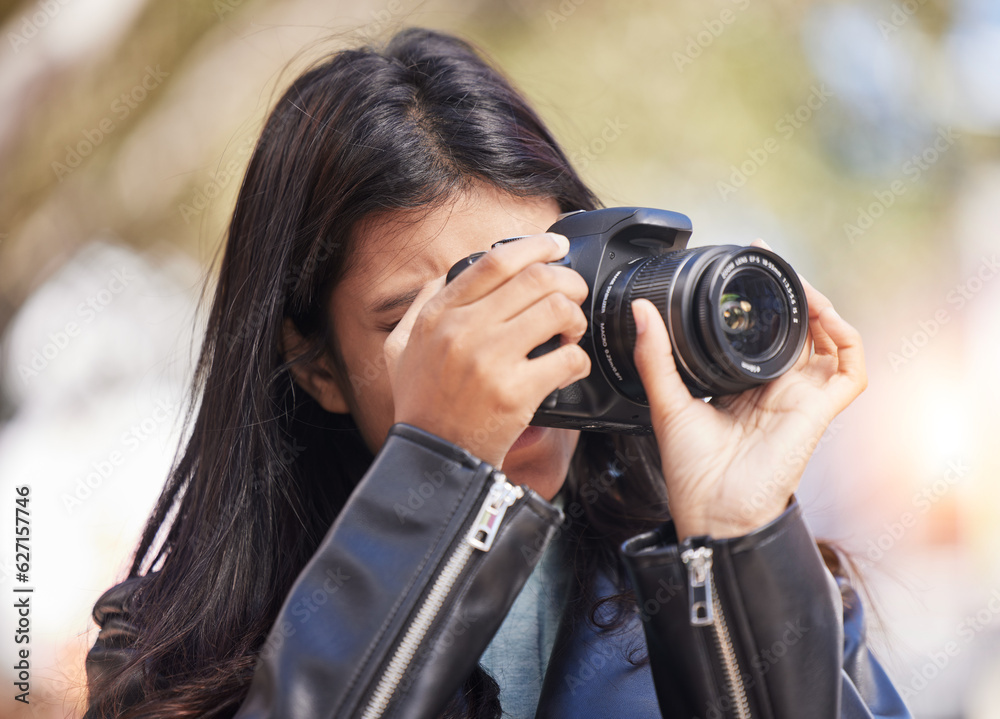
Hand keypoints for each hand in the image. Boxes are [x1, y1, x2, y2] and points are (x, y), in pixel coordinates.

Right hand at [384, 233, 590, 468]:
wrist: (432, 457)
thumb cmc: (420, 404)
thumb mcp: (400, 347)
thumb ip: (420, 305)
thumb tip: (445, 271)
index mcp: (440, 314)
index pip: (496, 261)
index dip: (536, 246)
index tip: (557, 247)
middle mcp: (463, 331)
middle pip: (536, 280)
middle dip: (568, 281)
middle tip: (575, 294)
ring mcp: (490, 361)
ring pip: (557, 311)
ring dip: (575, 319)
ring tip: (571, 333)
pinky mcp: (515, 393)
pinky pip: (567, 359)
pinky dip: (579, 361)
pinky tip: (571, 368)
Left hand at [631, 240, 866, 540]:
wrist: (710, 510)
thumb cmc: (692, 471)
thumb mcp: (667, 402)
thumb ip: (655, 357)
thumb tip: (641, 312)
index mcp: (746, 386)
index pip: (764, 333)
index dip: (764, 299)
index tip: (750, 263)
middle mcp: (778, 389)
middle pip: (800, 330)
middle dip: (793, 294)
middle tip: (774, 264)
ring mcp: (802, 400)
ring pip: (831, 342)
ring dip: (823, 309)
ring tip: (801, 286)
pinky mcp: (820, 413)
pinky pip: (851, 371)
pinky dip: (846, 339)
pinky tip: (824, 318)